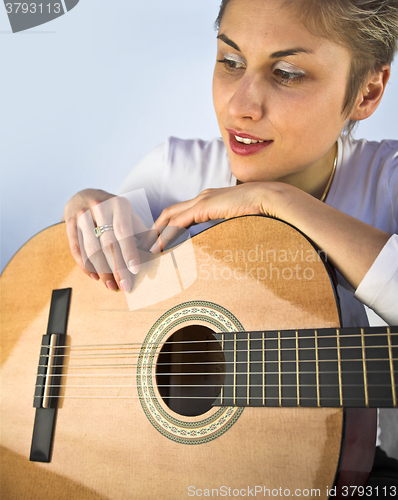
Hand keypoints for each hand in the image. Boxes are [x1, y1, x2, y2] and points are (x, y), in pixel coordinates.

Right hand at [63, 189, 142, 291]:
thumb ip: (139, 230)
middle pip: (108, 243)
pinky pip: (76, 248)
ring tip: (110, 285)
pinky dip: (85, 265)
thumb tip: (153, 249)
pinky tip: (95, 277)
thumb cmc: (111, 209)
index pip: (123, 231)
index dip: (129, 252)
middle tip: (124, 285)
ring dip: (101, 270)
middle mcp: (99, 207)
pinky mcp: (69, 224)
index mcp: (118, 204)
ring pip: (91, 248)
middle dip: (116, 267)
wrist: (84, 194)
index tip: (135, 270)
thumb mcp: (127, 213)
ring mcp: (82, 215)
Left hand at [150, 183, 277, 251]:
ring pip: (169, 217)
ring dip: (155, 234)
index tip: (157, 242)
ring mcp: (202, 200)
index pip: (180, 214)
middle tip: (143, 247)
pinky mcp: (204, 206)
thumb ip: (226, 229)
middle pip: (169, 213)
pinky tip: (159, 248)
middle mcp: (202, 198)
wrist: (271, 197)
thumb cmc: (260, 212)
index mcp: (209, 201)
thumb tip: (223, 245)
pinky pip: (178, 222)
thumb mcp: (237, 222)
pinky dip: (166, 235)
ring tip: (146, 250)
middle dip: (154, 230)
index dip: (165, 227)